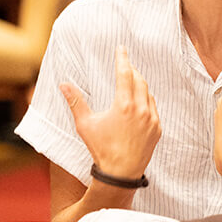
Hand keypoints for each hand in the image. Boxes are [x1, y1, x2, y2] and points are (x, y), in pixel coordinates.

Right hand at [60, 45, 160, 181]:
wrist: (120, 173)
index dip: (122, 58)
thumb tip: (63, 84)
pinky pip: (154, 108)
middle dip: (131, 70)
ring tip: (130, 81)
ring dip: (140, 85)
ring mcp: (152, 119)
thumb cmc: (101, 149)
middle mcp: (141, 109)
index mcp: (124, 105)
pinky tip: (140, 102)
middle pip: (139, 80)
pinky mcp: (158, 129)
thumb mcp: (85, 124)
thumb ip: (76, 102)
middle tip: (124, 64)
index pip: (125, 73)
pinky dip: (147, 100)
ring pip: (148, 93)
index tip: (121, 48)